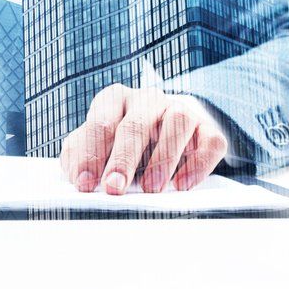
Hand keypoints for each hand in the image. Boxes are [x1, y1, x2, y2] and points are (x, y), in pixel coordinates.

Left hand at [60, 86, 228, 194]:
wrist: (163, 132)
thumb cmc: (119, 142)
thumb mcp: (92, 146)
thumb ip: (79, 156)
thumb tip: (79, 177)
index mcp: (114, 100)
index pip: (101, 123)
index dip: (91, 154)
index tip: (85, 184)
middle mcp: (147, 100)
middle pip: (136, 124)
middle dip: (123, 159)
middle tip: (114, 188)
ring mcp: (180, 110)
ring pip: (178, 121)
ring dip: (164, 157)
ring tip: (151, 188)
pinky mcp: (206, 128)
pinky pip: (210, 141)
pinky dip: (198, 164)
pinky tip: (182, 185)